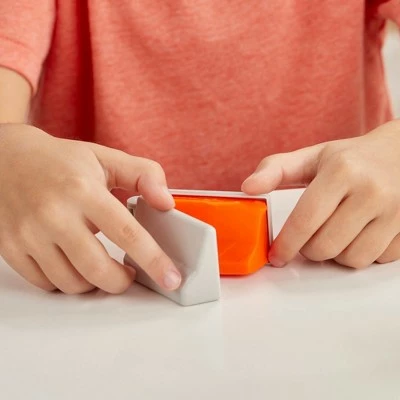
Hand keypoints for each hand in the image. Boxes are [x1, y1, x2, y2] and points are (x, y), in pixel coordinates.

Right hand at [0, 124, 180, 292]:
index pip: (127, 233)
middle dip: (121, 282)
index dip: (153, 259)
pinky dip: (67, 281)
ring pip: (71, 283)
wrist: (4, 159)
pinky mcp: (12, 248)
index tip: (171, 278)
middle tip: (129, 273)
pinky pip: (46, 284)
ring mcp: (29, 234)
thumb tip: (167, 203)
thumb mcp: (106, 158)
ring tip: (101, 266)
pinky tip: (74, 264)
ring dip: (95, 283)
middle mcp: (54, 214)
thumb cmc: (60, 161)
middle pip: (97, 269)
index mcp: (83, 190)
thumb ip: (144, 175)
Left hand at [242, 120, 399, 268]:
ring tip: (336, 233)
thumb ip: (276, 170)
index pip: (305, 220)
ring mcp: (396, 211)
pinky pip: (378, 259)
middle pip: (325, 247)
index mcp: (341, 171)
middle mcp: (371, 191)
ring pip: (351, 259)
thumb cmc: (353, 158)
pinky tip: (360, 233)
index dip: (285, 244)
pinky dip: (363, 253)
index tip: (276, 256)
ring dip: (336, 254)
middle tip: (309, 237)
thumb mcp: (313, 156)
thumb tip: (248, 187)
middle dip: (309, 249)